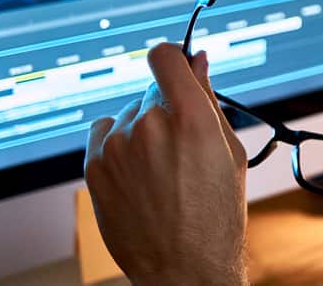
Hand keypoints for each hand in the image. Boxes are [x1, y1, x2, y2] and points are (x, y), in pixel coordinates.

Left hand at [84, 43, 250, 285]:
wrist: (185, 266)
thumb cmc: (216, 212)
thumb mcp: (228, 150)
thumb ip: (209, 99)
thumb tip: (199, 61)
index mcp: (190, 118)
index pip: (166, 57)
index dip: (173, 56)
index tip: (178, 64)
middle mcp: (150, 125)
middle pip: (153, 90)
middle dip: (167, 107)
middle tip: (182, 146)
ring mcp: (117, 146)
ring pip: (131, 114)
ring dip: (144, 128)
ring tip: (161, 170)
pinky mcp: (94, 166)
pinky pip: (105, 132)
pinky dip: (119, 142)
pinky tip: (138, 170)